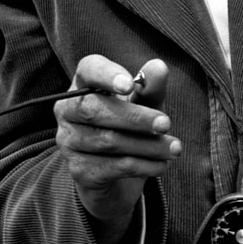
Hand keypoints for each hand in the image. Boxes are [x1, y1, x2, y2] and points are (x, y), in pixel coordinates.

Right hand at [55, 55, 179, 243]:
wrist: (115, 177)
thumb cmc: (129, 127)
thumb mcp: (144, 105)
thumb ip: (150, 87)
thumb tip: (159, 67)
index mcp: (83, 83)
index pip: (88, 70)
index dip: (107, 75)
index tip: (129, 84)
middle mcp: (67, 111)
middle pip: (94, 109)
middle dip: (134, 117)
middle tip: (166, 124)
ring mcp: (69, 142)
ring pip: (107, 141)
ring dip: (147, 145)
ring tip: (174, 148)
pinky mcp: (78, 170)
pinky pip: (112, 166)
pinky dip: (142, 165)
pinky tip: (162, 164)